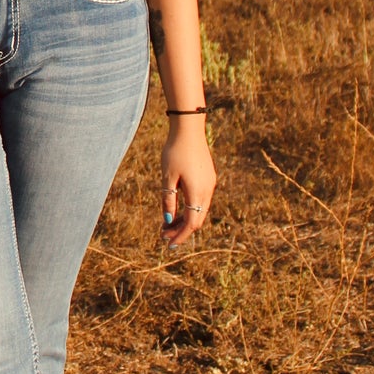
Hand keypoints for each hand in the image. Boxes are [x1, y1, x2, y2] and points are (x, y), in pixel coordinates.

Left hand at [161, 117, 214, 250]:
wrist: (189, 129)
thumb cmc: (175, 151)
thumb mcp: (167, 177)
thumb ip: (168, 199)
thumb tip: (168, 220)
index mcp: (197, 192)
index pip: (191, 223)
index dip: (180, 236)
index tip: (168, 244)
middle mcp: (207, 190)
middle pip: (197, 219)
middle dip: (181, 230)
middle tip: (164, 235)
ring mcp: (209, 183)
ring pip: (200, 209)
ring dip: (185, 219)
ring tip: (167, 224)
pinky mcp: (208, 177)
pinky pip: (201, 199)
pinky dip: (190, 208)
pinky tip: (177, 208)